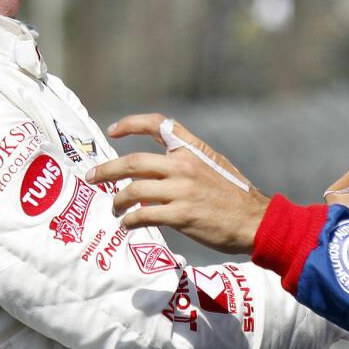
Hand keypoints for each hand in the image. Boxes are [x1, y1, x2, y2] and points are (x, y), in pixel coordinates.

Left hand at [85, 114, 268, 253]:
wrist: (256, 220)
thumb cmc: (235, 195)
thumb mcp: (214, 165)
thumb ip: (186, 162)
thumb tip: (153, 173)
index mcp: (193, 149)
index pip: (157, 123)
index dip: (131, 123)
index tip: (113, 130)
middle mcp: (184, 165)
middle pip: (133, 162)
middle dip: (106, 170)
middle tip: (92, 178)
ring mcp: (182, 190)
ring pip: (133, 190)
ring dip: (117, 201)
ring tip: (114, 209)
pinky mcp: (182, 215)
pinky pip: (143, 214)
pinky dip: (130, 220)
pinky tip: (128, 225)